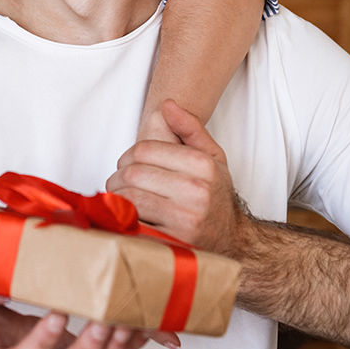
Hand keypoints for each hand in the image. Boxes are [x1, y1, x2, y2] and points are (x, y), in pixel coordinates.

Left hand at [107, 100, 246, 255]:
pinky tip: (129, 217)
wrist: (233, 240)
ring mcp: (185, 219)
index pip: (144, 150)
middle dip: (117, 178)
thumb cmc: (216, 196)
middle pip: (133, 173)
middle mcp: (196, 190)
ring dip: (116, 198)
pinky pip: (133, 224)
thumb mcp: (213, 157)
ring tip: (120, 198)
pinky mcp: (173, 243)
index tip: (128, 165)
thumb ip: (190, 128)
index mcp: (203, 165)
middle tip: (118, 183)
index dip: (128, 156)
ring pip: (129, 198)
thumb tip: (167, 105)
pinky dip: (124, 219)